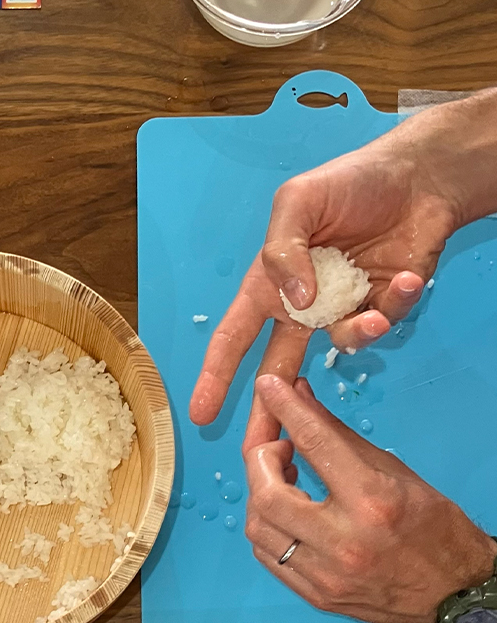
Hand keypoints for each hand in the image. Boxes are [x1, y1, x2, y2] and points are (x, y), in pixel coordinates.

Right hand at [190, 138, 458, 449]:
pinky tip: (407, 276)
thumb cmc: (349, 182)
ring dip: (357, 333)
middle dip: (271, 411)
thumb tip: (296, 301)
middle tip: (268, 447)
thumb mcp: (297, 202)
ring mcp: (342, 310)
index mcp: (269, 286)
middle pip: (277, 369)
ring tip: (375, 313)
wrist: (420, 175)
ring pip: (340, 346)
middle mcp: (302, 306)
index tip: (201, 413)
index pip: (233, 337)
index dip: (215, 376)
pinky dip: (396, 303)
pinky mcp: (383, 308)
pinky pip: (383, 324)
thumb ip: (282, 251)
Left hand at [243, 375, 496, 622]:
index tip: (268, 387)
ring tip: (280, 479)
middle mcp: (344, 540)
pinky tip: (281, 510)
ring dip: (258, 493)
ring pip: (258, 527)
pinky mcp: (316, 596)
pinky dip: (265, 525)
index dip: (285, 410)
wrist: (455, 594)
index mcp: (373, 500)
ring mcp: (326, 574)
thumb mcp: (393, 470)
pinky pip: (267, 555)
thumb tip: (298, 394)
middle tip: (277, 447)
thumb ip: (337, 434)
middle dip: (260, 460)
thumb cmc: (432, 525)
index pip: (315, 443)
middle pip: (268, 494)